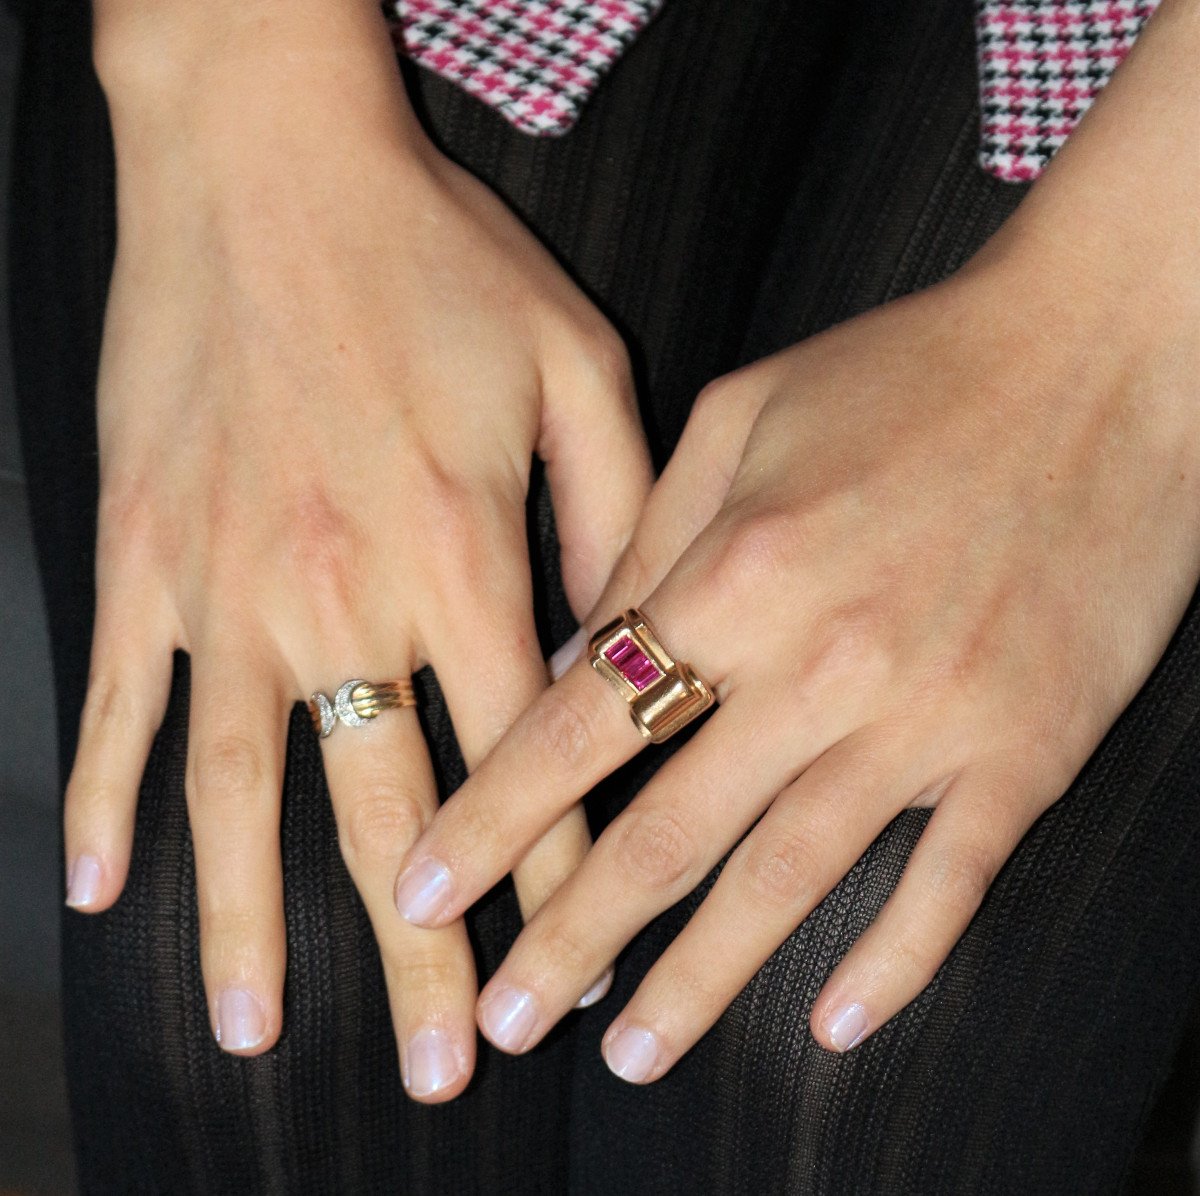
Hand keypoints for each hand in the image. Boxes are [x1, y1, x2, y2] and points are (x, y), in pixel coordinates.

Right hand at [64, 4, 648, 1100]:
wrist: (269, 160)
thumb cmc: (434, 256)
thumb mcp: (577, 364)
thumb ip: (618, 516)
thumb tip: (633, 642)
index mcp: (462, 554)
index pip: (530, 764)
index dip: (560, 876)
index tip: (577, 964)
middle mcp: (342, 596)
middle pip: (392, 815)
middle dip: (422, 955)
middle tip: (442, 1071)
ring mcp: (225, 585)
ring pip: (243, 794)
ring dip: (250, 924)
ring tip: (258, 1029)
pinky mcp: (142, 553)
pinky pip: (118, 703)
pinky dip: (105, 801)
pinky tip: (102, 889)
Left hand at [390, 244, 1199, 1079]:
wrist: (1104, 358)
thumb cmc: (911, 370)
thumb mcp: (743, 414)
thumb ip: (647, 537)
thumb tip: (572, 657)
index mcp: (738, 571)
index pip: (578, 729)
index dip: (491, 819)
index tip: (423, 888)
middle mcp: (821, 663)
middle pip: (666, 833)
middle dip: (571, 935)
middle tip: (505, 1016)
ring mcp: (928, 717)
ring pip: (788, 882)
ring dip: (701, 982)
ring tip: (631, 1052)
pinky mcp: (1026, 748)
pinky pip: (951, 883)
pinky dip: (894, 962)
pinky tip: (835, 1023)